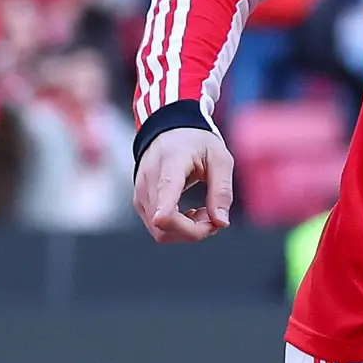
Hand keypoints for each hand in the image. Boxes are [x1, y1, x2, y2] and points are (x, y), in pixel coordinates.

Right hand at [133, 127, 234, 242]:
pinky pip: (157, 228)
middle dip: (195, 230)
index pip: (164, 195)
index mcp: (171, 164)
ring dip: (187, 231)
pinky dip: (177, 228)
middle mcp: (149, 182)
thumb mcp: (220, 159)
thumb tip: (221, 223)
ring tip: (204, 211)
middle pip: (164, 225)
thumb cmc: (197, 143)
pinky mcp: (140, 203)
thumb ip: (222, 190)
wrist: (170, 130)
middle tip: (214, 215)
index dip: (167, 216)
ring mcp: (141, 195)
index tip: (179, 223)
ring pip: (160, 232)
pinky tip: (190, 213)